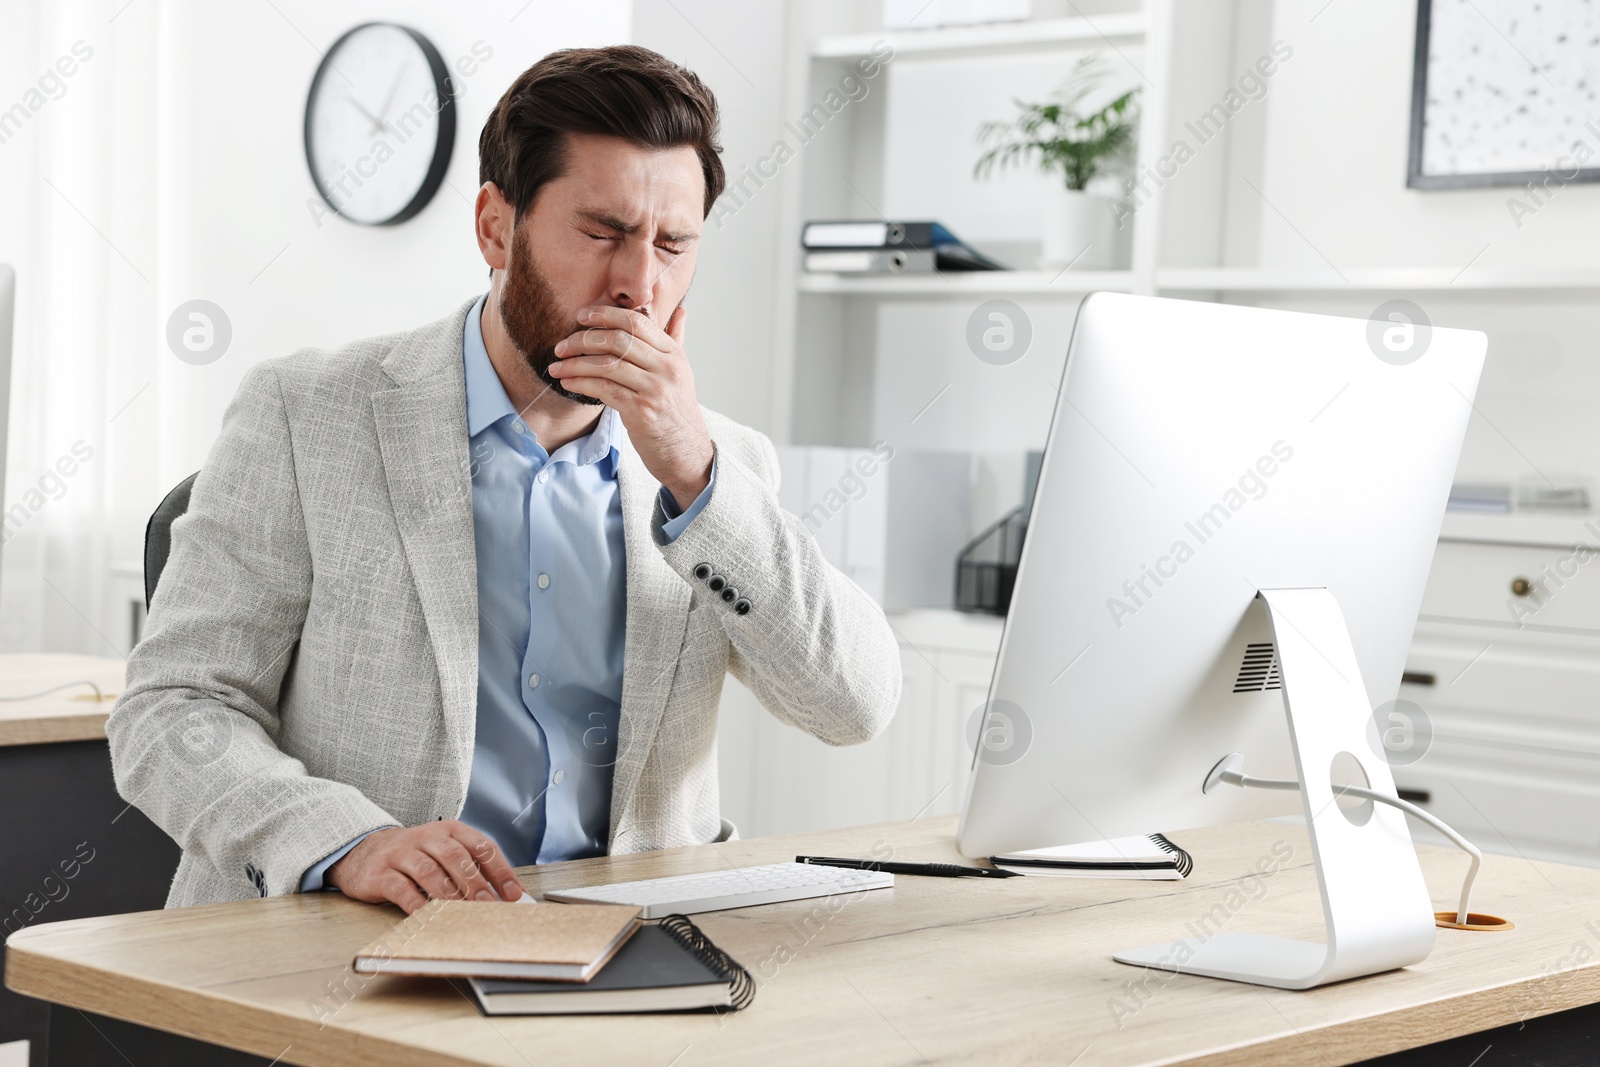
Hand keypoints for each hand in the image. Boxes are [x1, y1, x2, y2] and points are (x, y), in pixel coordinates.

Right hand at [327, 822, 523, 914]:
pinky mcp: (380, 873)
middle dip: (475, 882)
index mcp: (449, 830)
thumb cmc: (413, 857)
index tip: (514, 894)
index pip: (481, 846)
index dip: (500, 870)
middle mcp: (426, 837)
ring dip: (449, 894)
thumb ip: (468, 869)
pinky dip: (417, 904)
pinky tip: (429, 917)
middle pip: (455, 857)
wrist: (363, 852)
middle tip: (489, 905)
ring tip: (462, 913)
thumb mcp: (441, 853)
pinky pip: (401, 889)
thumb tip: (500, 897)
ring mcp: (402, 853)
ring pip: (429, 871)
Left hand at [548, 305, 714, 510]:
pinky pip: (604, 389)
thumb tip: (681, 311)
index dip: (605, 315)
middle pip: (618, 340)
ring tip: (556, 367)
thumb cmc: (677, 412)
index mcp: (674, 354)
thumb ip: (676, 340)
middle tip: (561, 346)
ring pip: (607, 365)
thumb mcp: (681, 373)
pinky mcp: (642, 411)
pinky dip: (581, 384)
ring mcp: (655, 389)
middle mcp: (667, 368)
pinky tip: (568, 383)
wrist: (686, 453)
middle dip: (583, 340)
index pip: (637, 322)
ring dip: (575, 364)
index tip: (581, 316)